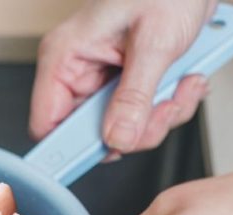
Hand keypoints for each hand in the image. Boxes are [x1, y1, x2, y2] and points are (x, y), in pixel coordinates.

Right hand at [31, 0, 215, 154]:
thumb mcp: (154, 44)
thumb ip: (134, 96)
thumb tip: (117, 138)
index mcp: (65, 57)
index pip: (47, 122)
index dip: (72, 146)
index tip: (104, 154)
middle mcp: (78, 69)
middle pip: (92, 131)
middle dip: (137, 128)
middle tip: (164, 109)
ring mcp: (103, 76)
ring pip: (122, 126)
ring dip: (161, 115)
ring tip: (184, 84)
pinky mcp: (126, 79)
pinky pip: (142, 111)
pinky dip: (169, 103)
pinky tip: (185, 78)